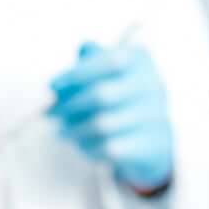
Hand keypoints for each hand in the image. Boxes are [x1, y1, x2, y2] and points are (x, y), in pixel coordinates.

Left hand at [48, 42, 173, 192]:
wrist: (153, 135)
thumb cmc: (118, 94)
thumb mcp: (105, 70)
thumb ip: (88, 62)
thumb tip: (66, 71)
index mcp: (140, 61)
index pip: (108, 61)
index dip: (77, 74)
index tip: (52, 86)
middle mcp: (154, 85)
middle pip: (102, 94)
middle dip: (69, 105)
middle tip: (51, 114)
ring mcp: (157, 116)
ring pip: (103, 125)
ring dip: (75, 129)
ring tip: (62, 132)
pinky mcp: (154, 144)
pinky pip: (111, 148)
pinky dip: (90, 147)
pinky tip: (82, 145)